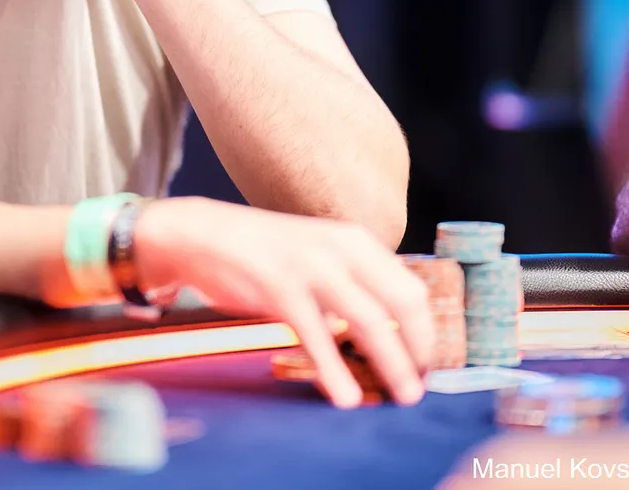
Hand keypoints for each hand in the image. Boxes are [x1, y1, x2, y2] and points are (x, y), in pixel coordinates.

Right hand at [132, 197, 431, 408]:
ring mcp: (313, 267)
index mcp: (356, 241)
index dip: (425, 330)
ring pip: (370, 322)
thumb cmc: (265, 251)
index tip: (425, 362)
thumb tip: (386, 328)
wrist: (203, 233)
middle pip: (403, 303)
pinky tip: (346, 396)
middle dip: (419, 349)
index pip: (411, 288)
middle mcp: (342, 249)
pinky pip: (318, 337)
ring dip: (393, 364)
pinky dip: (335, 371)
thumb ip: (351, 281)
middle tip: (421, 385)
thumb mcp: (319, 252)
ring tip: (403, 395)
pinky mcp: (281, 288)